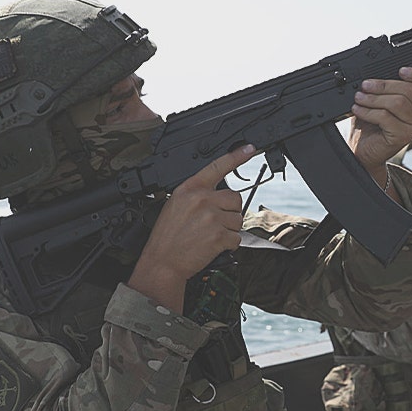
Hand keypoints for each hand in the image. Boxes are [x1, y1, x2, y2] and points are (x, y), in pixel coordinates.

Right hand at [127, 144, 256, 313]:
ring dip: (229, 230)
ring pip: (238, 220)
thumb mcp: (175, 205)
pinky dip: (228, 245)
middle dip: (229, 211)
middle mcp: (201, 199)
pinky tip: (212, 246)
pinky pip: (236, 238)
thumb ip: (196, 195)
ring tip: (208, 235)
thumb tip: (216, 194)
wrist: (162, 262)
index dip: (236, 156)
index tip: (250, 148)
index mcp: (189, 189)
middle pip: (235, 198)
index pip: (217, 166)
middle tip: (213, 223)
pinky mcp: (219, 235)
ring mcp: (211, 217)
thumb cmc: (167, 237)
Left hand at [348, 67, 411, 188]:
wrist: (364, 150)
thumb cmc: (372, 125)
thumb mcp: (380, 100)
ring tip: (359, 98)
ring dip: (374, 98)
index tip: (400, 70)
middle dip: (383, 85)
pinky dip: (368, 111)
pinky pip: (386, 117)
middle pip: (410, 90)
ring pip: (398, 102)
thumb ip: (386, 88)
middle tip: (365, 86)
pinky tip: (358, 110)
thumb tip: (376, 74)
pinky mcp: (404, 137)